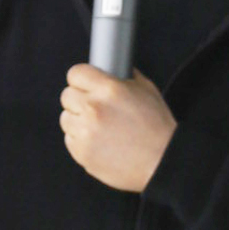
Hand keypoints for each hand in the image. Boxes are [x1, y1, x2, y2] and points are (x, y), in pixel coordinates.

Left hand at [60, 64, 174, 192]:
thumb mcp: (146, 90)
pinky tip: (99, 141)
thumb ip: (124, 76)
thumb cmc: (157, 127)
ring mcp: (85, 132)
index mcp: (109, 89)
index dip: (81, 79)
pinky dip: (80, 139)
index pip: (76, 73)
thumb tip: (112, 67)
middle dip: (79, 99)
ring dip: (78, 120)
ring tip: (99, 127)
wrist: (162, 162)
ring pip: (65, 118)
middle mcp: (93, 109)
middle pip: (67, 95)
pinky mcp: (82, 153)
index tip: (85, 84)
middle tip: (95, 108)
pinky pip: (69, 139)